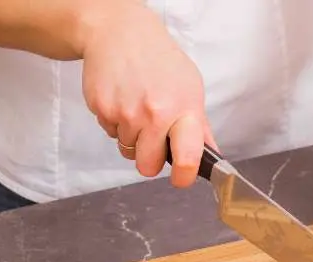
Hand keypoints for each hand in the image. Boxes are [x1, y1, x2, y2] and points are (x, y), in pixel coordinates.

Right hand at [80, 4, 214, 187]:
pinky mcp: (101, 108)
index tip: (182, 178)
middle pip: (147, 166)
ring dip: (132, 137)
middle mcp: (154, 114)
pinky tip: (122, 99)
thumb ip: (200, 126)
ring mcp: (124, 113)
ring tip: (137, 109)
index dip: (184, 175)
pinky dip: (115, 123)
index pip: (187, 157)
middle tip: (154, 140)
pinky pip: (110, 133)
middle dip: (150, 160)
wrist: (119, 32)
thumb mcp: (190, 87)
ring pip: (127, 150)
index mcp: (183, 110)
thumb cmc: (159, 59)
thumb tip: (211, 155)